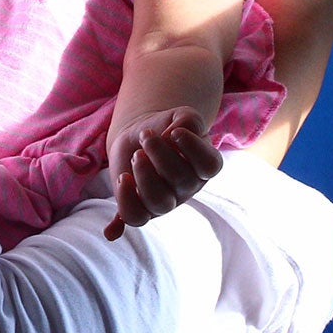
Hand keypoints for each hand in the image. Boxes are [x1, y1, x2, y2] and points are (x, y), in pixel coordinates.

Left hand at [105, 107, 222, 236]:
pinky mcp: (140, 208)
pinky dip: (126, 200)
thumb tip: (171, 137)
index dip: (193, 148)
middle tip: (146, 136)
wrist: (139, 137)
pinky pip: (135, 217)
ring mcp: (165, 202)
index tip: (174, 131)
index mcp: (202, 167)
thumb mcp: (181, 115)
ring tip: (136, 154)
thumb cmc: (165, 127)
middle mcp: (186, 188)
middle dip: (160, 153)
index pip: (210, 166)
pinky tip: (123, 178)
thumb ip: (188, 120)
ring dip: (144, 175)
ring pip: (159, 202)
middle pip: (181, 180)